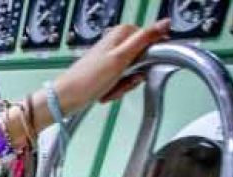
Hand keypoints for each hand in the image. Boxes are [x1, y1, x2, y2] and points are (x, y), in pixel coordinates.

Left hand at [49, 21, 169, 115]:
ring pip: (134, 74)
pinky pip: (122, 82)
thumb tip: (165, 23)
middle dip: (134, 76)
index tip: (140, 68)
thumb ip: (145, 39)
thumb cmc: (89, 79)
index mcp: (123, 33)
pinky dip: (116, 89)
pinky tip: (106, 92)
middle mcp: (118, 43)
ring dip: (124, 85)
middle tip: (122, 80)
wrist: (67, 97)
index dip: (149, 59)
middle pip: (143, 61)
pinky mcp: (108, 72)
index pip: (152, 42)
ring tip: (110, 87)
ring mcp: (113, 58)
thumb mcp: (122, 58)